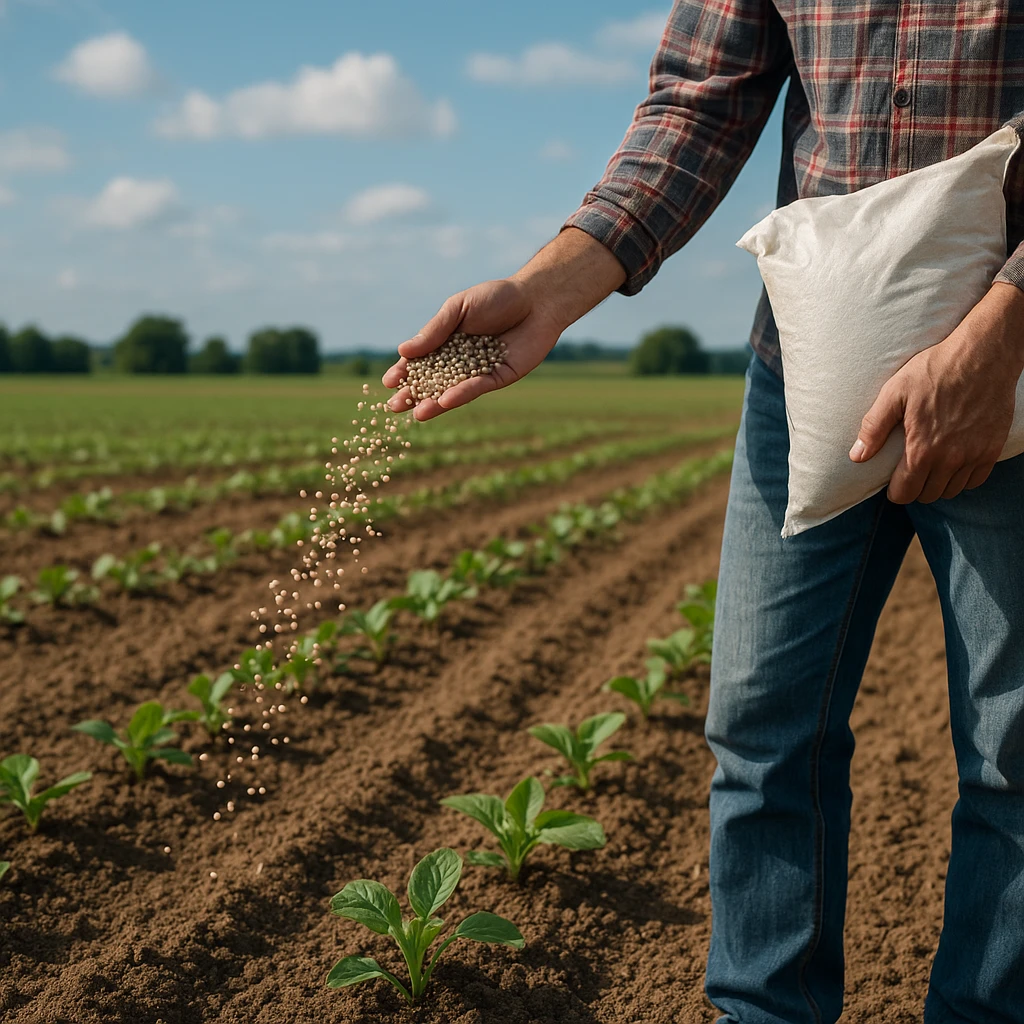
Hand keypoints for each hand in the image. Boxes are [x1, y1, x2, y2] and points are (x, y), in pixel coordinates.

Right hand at [383, 227, 625, 421]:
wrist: (537, 299)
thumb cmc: (496, 298)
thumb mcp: (458, 308)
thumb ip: (434, 330)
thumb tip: (403, 350)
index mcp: (447, 341)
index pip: (421, 360)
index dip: (404, 371)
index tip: (388, 382)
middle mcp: (460, 359)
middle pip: (433, 381)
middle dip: (414, 394)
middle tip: (394, 407)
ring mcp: (479, 371)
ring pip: (453, 390)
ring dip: (435, 402)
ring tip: (417, 414)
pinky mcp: (499, 378)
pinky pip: (477, 388)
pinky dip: (461, 394)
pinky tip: (445, 401)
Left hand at [849, 282, 1023, 502]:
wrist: (982, 355)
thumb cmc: (935, 370)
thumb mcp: (894, 393)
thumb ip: (874, 427)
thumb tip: (856, 456)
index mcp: (922, 449)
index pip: (905, 493)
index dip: (895, 492)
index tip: (893, 482)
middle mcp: (950, 459)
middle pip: (928, 495)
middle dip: (914, 489)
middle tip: (909, 474)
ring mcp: (974, 455)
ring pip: (952, 490)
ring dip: (938, 484)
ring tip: (929, 469)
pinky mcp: (992, 448)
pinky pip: (976, 480)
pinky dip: (963, 478)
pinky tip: (953, 464)